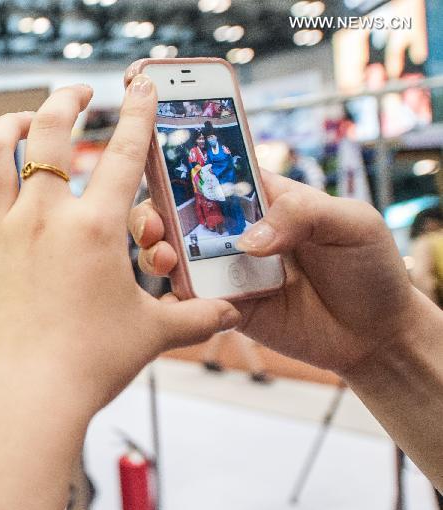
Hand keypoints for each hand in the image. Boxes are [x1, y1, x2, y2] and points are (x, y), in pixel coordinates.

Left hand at [0, 78, 240, 414]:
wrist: (26, 396)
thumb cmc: (91, 364)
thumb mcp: (152, 335)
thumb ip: (194, 316)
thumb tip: (234, 312)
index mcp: (94, 228)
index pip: (125, 154)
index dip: (138, 114)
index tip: (141, 87)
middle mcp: (43, 217)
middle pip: (49, 133)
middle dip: (64, 100)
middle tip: (76, 92)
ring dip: (6, 126)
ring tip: (19, 119)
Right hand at [129, 169, 420, 375]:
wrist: (377, 335)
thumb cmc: (369, 266)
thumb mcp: (351, 222)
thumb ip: (301, 214)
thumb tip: (248, 240)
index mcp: (260, 196)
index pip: (211, 168)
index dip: (178, 161)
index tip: (152, 156)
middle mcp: (233, 230)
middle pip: (175, 212)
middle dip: (151, 213)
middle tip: (153, 225)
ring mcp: (224, 269)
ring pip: (171, 255)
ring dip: (155, 254)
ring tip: (164, 259)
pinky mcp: (223, 307)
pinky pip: (188, 303)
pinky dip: (173, 301)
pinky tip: (175, 301)